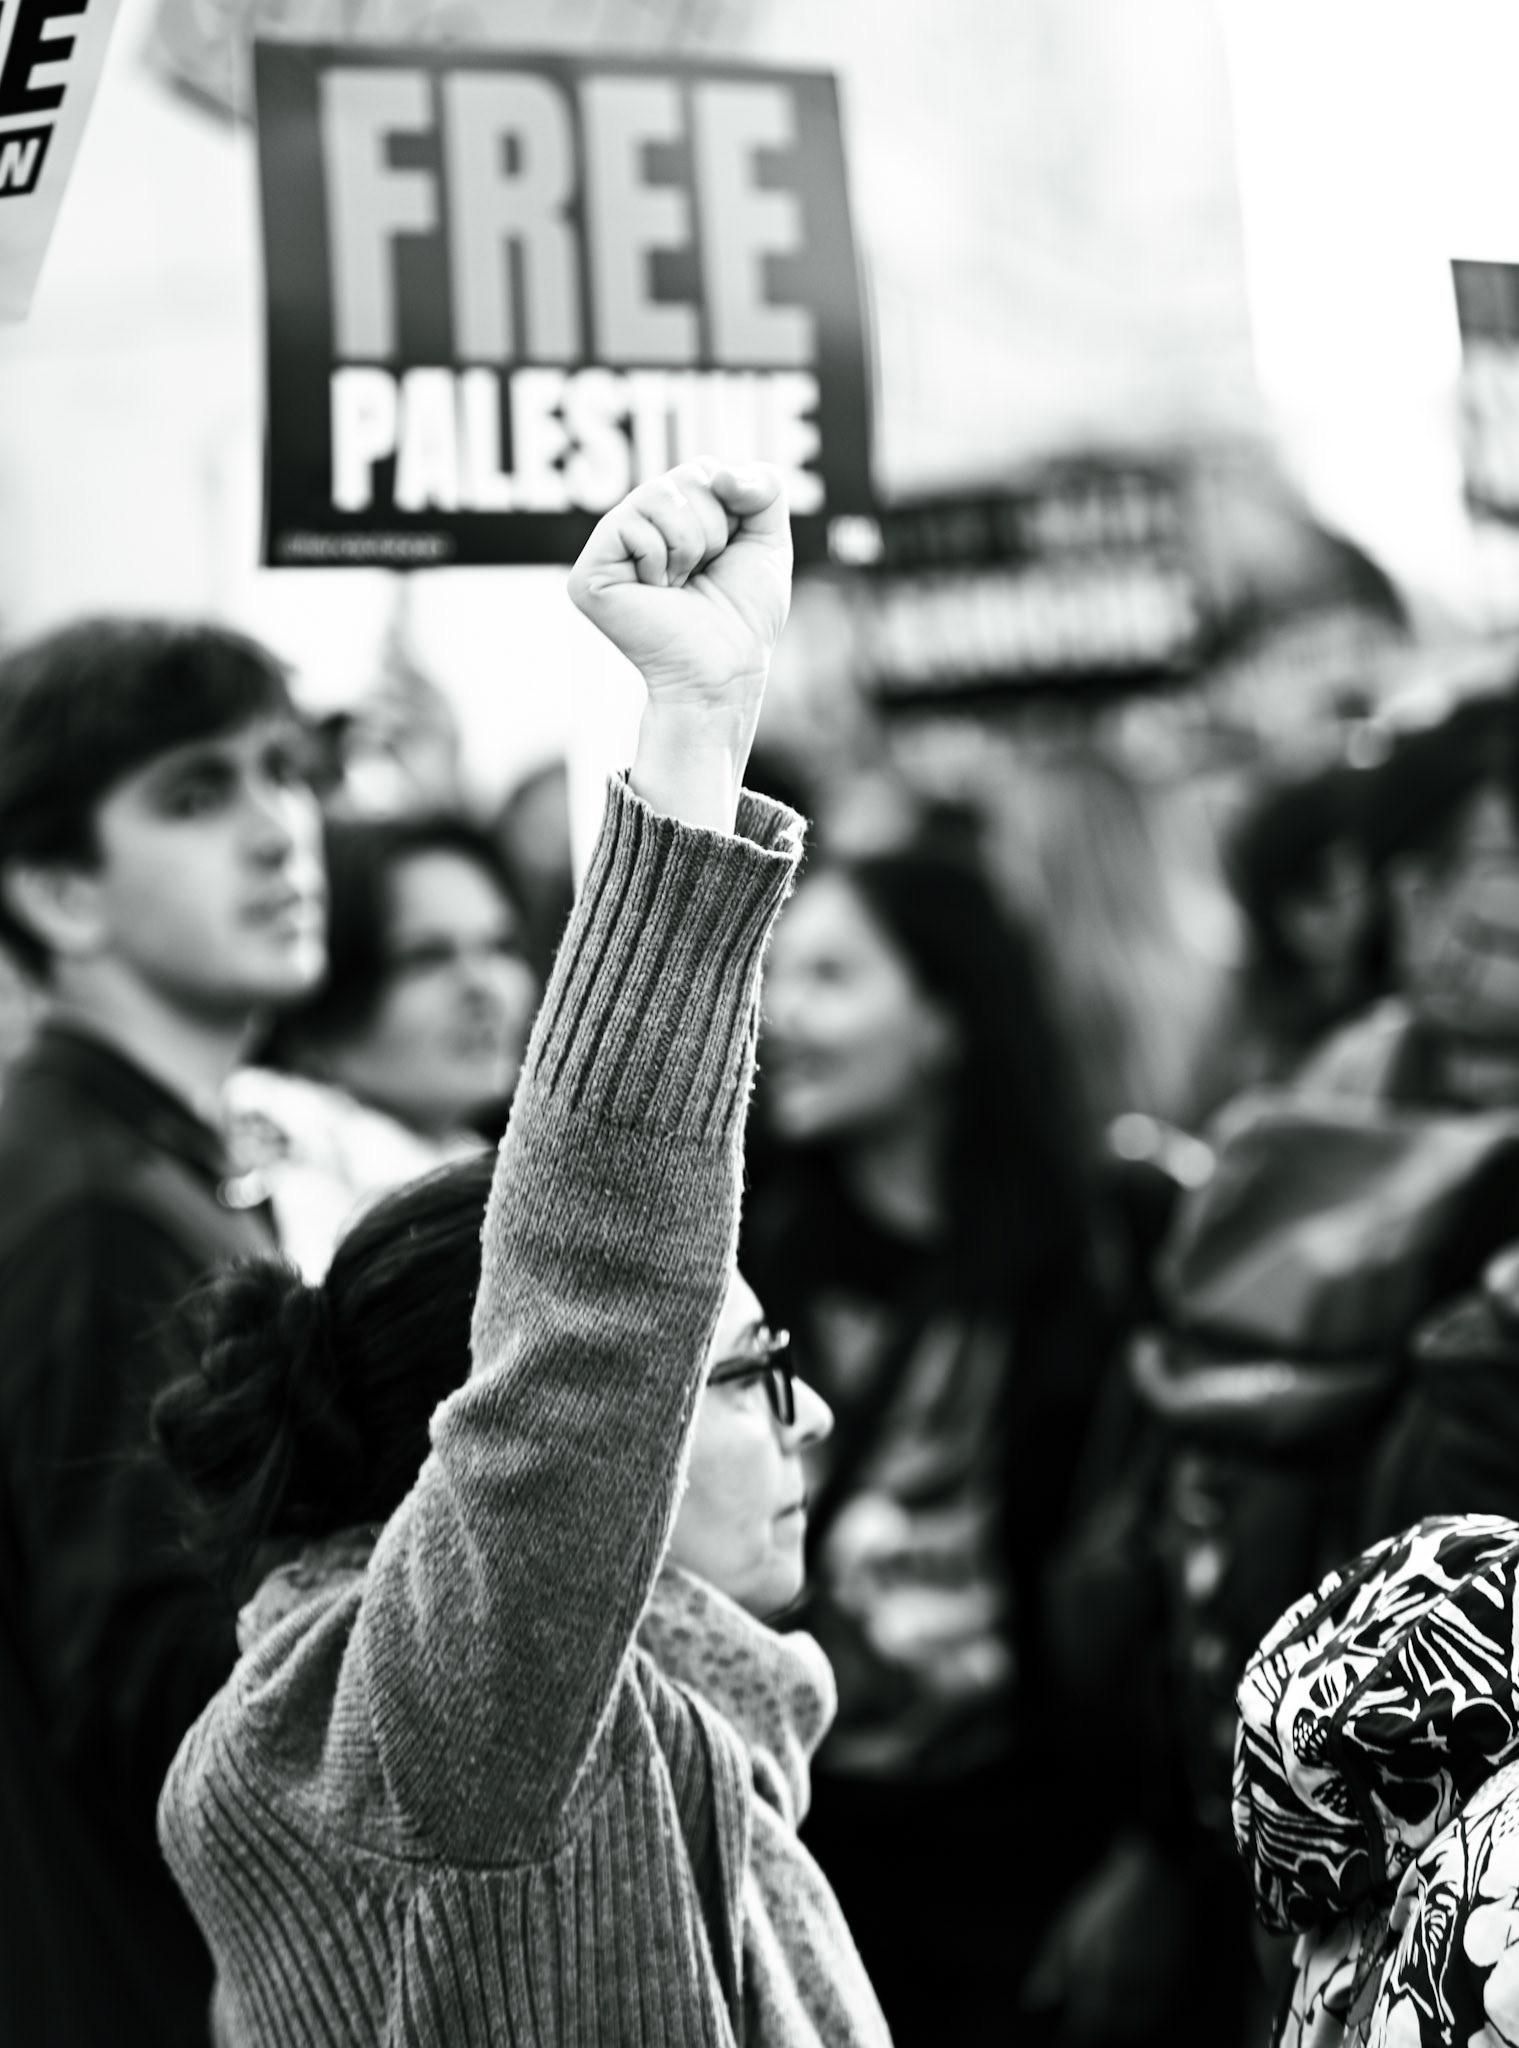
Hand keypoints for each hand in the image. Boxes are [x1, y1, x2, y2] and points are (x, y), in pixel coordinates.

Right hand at [567, 460, 791, 831]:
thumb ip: (763, 486)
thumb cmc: (744, 613)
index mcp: (670, 517)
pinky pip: (633, 525)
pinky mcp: (589, 572)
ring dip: (690, 545)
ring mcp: (609, 546)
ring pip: (659, 496)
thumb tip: (718, 474)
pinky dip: (661, 561)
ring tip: (681, 584)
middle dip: (713, 528)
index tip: (727, 555)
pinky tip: (657, 592)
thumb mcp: (768, 539)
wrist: (727, 666)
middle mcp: (636, 525)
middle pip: (685, 478)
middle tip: (702, 574)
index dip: (731, 509)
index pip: (704, 471)